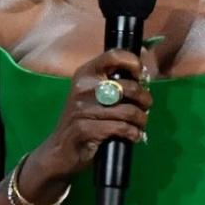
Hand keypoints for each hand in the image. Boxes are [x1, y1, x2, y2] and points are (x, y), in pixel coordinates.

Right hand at [20, 49, 152, 199]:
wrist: (59, 149)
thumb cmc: (83, 118)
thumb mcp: (93, 94)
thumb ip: (113, 82)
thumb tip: (143, 75)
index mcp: (86, 73)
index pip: (113, 55)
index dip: (133, 62)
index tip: (141, 76)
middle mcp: (83, 87)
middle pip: (129, 87)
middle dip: (145, 99)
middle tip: (145, 107)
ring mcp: (82, 108)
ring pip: (129, 111)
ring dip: (141, 120)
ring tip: (140, 124)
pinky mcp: (85, 129)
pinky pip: (121, 128)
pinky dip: (133, 133)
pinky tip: (133, 136)